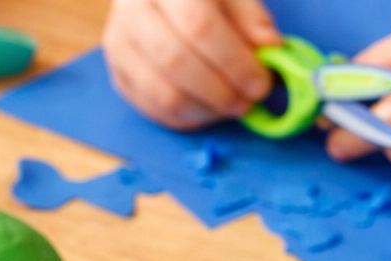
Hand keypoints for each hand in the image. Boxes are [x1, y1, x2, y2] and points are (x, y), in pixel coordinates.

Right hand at [103, 0, 282, 127]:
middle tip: (246, 102)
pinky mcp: (119, 77)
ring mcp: (120, 46)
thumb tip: (270, 48)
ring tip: (230, 107)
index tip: (260, 82)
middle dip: (219, 91)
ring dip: (205, 111)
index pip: (199, 25)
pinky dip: (188, 118)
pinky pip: (155, 111)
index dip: (234, 60)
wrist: (158, 0)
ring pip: (163, 94)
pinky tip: (209, 110)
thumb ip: (250, 17)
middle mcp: (131, 10)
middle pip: (176, 62)